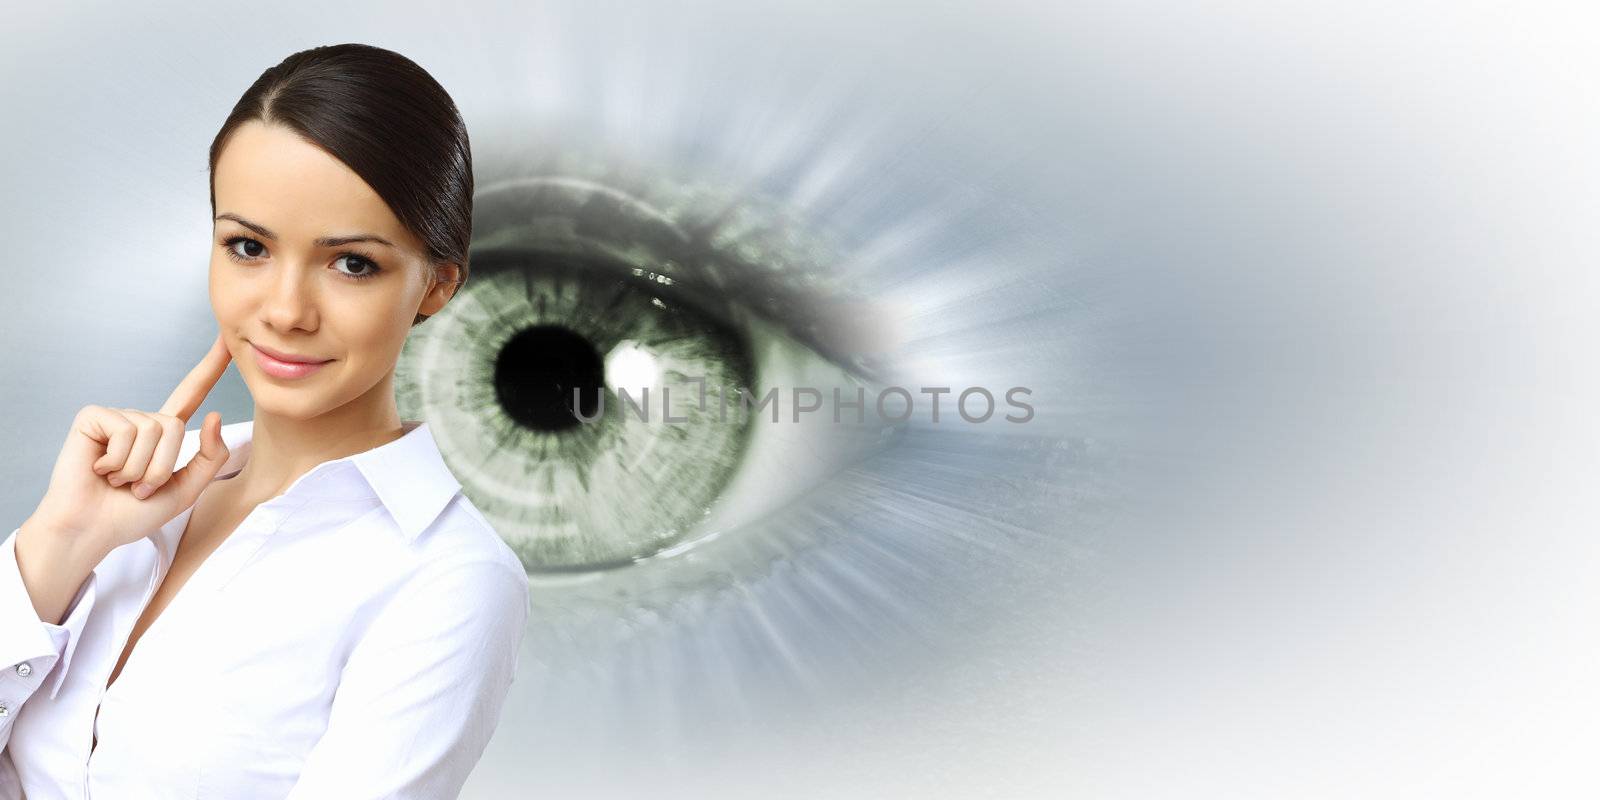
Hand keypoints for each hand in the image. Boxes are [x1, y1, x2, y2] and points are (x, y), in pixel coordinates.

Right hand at [28, 331, 234, 554]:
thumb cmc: (133, 514)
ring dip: (138, 469)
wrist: (92, 530)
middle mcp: (141, 421)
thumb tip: (215, 415)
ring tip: (117, 480)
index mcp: (163, 435)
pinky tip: (100, 469)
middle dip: (161, 468)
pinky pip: (126, 431)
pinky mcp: (93, 418)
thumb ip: (210, 457)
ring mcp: (117, 417)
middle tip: (136, 487)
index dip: (210, 367)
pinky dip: (118, 460)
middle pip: (176, 427)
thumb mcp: (185, 490)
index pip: (191, 394)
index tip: (227, 340)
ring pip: (153, 431)